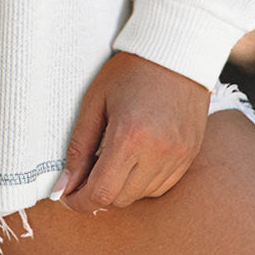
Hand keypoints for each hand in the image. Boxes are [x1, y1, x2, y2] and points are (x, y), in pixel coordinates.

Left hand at [53, 51, 210, 213]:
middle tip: (84, 175)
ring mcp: (178, 157)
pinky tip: (134, 158)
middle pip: (120, 200)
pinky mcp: (189, 156)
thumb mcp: (94, 101)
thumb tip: (64, 185)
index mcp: (130, 137)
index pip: (101, 193)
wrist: (175, 53)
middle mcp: (157, 153)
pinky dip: (142, 181)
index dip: (79, 201)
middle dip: (97, 194)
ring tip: (111, 159)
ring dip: (121, 187)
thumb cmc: (130, 71)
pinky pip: (161, 186)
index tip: (67, 195)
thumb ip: (79, 146)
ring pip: (141, 196)